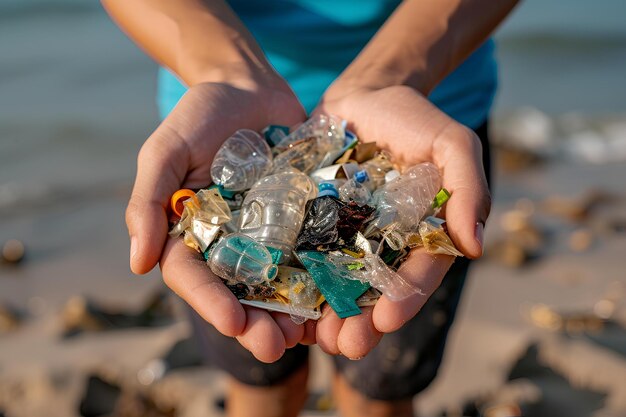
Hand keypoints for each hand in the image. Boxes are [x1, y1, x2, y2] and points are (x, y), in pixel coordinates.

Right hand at [125, 78, 314, 361]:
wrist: (250, 87)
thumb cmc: (202, 114)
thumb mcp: (167, 150)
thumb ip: (148, 202)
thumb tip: (138, 265)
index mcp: (190, 233)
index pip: (193, 276)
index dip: (210, 302)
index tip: (231, 323)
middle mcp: (227, 241)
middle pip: (237, 292)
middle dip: (254, 323)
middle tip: (275, 346)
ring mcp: (266, 234)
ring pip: (275, 284)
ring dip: (289, 314)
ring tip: (307, 335)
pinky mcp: (300, 221)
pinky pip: (309, 255)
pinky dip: (319, 280)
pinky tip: (334, 300)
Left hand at [313, 85, 490, 358]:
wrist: (364, 95)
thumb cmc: (414, 118)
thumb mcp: (451, 144)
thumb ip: (468, 188)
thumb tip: (476, 245)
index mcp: (421, 232)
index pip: (417, 272)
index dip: (405, 297)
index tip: (387, 319)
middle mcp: (384, 242)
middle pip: (375, 291)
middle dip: (362, 321)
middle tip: (344, 346)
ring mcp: (347, 235)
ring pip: (337, 284)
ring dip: (327, 315)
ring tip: (313, 338)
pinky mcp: (314, 223)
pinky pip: (305, 257)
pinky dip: (297, 285)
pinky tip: (284, 307)